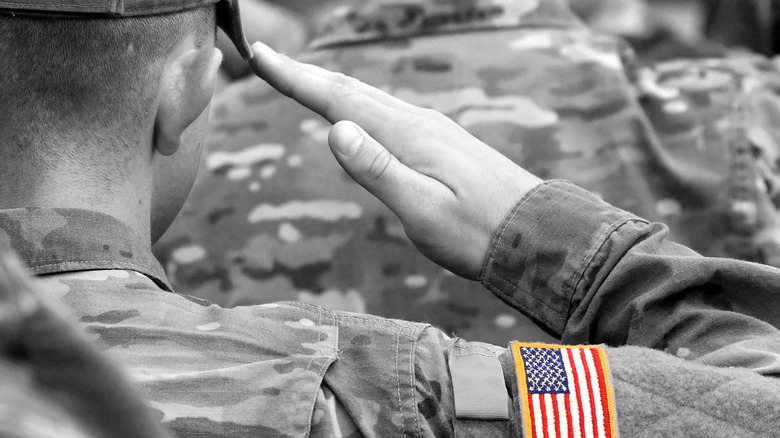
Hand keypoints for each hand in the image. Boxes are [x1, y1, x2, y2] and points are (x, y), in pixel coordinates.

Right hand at [249, 42, 541, 278]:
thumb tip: (335, 129)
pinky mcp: (441, 143)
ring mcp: (432, 130)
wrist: (535, 233)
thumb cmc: (478, 231)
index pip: (339, 100)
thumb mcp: (423, 209)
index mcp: (407, 134)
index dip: (296, 79)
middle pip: (351, 90)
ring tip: (302, 79)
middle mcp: (418, 122)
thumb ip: (379, 170)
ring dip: (331, 87)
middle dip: (306, 74)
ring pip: (370, 99)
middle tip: (266, 59)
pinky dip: (360, 105)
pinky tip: (359, 114)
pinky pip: (389, 114)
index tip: (259, 56)